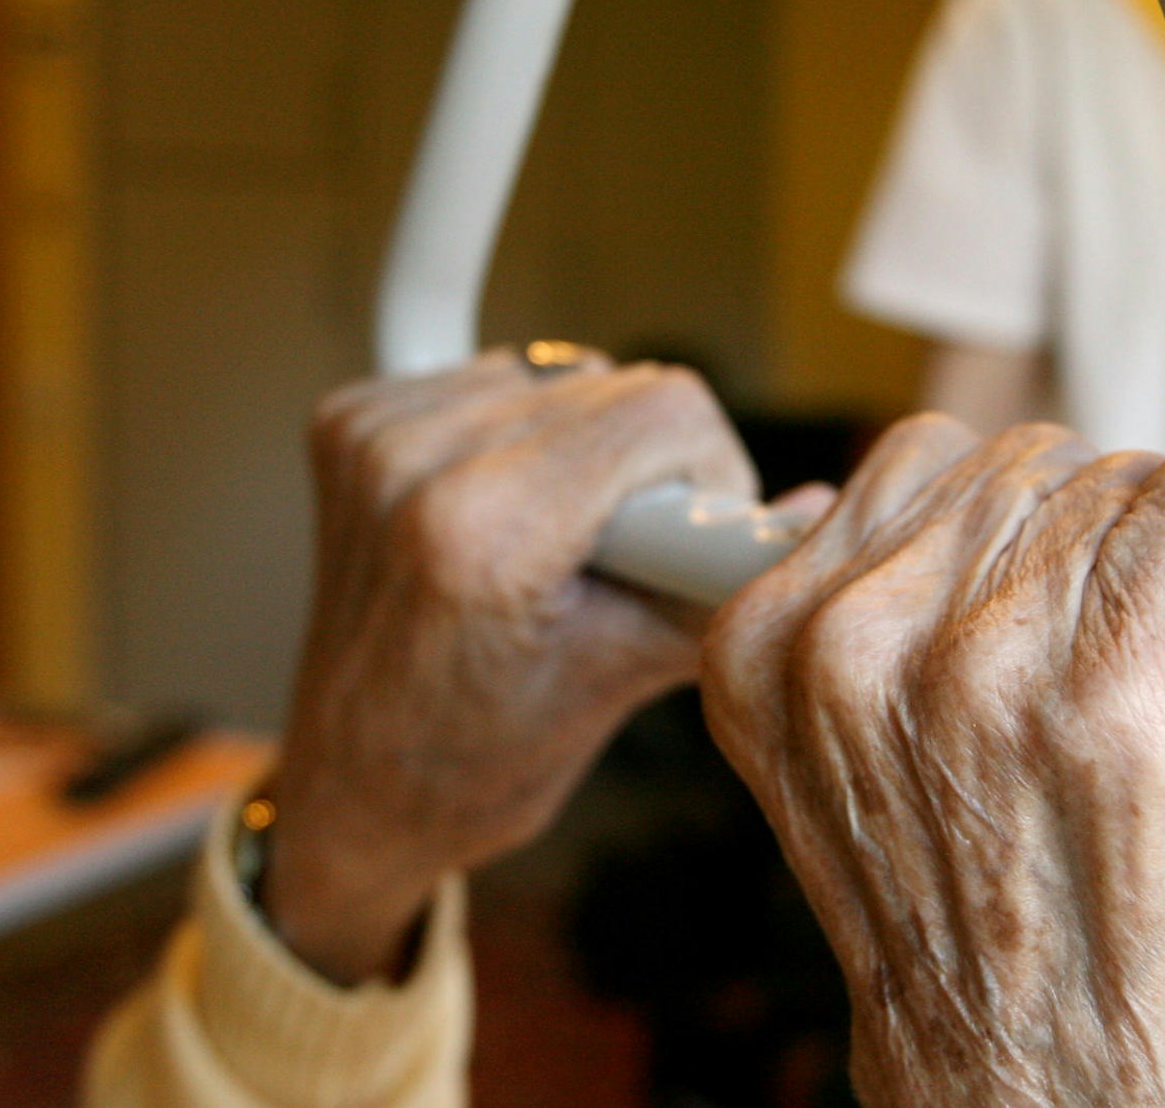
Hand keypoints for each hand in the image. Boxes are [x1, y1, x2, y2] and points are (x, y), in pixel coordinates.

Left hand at [265, 354, 755, 983]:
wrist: (354, 789)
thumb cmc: (477, 760)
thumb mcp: (624, 676)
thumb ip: (720, 582)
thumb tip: (813, 513)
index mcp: (484, 532)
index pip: (664, 410)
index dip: (709, 471)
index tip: (693, 537)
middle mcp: (414, 464)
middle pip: (615, 384)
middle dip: (647, 465)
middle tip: (624, 556)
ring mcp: (373, 437)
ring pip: (558, 375)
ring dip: (580, 445)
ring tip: (556, 540)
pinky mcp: (351, 421)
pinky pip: (490, 380)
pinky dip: (517, 434)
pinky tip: (504, 512)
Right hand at [703, 418, 1164, 1105]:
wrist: (1069, 1107)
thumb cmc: (983, 962)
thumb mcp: (847, 783)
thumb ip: (862, 640)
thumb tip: (927, 505)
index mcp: (768, 658)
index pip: (916, 464)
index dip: (1004, 534)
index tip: (1037, 611)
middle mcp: (861, 642)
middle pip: (1032, 462)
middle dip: (1090, 546)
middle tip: (1109, 678)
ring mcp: (994, 658)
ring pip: (1126, 478)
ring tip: (1160, 700)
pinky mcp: (1138, 676)